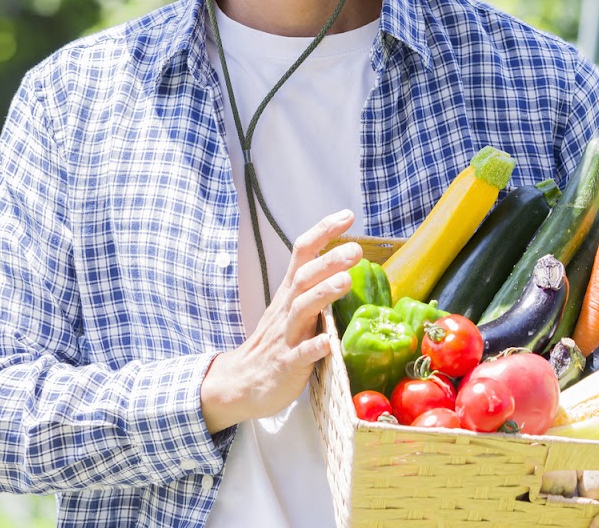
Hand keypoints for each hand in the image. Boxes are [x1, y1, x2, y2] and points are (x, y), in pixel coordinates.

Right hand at [199, 209, 361, 432]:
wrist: (241, 382)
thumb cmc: (276, 341)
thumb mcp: (291, 307)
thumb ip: (313, 287)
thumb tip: (344, 263)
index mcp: (290, 292)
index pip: (304, 253)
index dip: (324, 232)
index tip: (348, 215)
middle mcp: (287, 309)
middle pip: (304, 277)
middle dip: (329, 261)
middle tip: (356, 250)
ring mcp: (286, 337)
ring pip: (302, 310)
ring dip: (323, 294)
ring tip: (345, 282)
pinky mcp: (286, 365)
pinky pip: (300, 355)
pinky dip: (314, 347)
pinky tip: (329, 342)